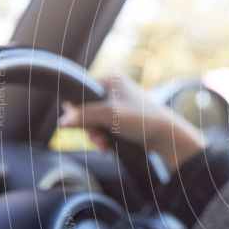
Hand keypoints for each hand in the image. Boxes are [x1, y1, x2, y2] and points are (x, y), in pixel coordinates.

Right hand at [58, 74, 204, 171]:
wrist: (167, 137)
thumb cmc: (142, 120)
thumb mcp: (110, 115)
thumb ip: (84, 116)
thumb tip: (62, 120)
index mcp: (112, 80)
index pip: (82, 91)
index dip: (78, 109)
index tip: (80, 123)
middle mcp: (115, 91)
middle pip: (87, 109)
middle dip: (89, 127)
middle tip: (96, 137)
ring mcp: (120, 106)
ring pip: (95, 122)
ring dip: (96, 136)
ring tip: (103, 145)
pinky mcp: (124, 121)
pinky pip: (105, 129)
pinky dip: (104, 139)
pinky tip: (106, 148)